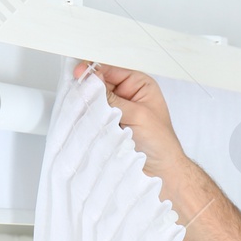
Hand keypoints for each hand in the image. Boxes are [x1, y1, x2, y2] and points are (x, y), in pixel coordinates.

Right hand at [71, 61, 198, 206]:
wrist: (162, 171)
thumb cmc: (161, 143)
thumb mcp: (138, 115)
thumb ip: (113, 98)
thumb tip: (92, 81)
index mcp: (140, 85)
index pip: (112, 69)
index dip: (95, 70)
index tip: (80, 74)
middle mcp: (127, 95)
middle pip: (100, 83)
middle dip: (89, 88)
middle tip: (78, 93)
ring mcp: (117, 110)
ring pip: (94, 100)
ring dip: (88, 104)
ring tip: (83, 108)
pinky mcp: (108, 125)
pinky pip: (93, 116)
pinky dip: (88, 118)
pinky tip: (85, 119)